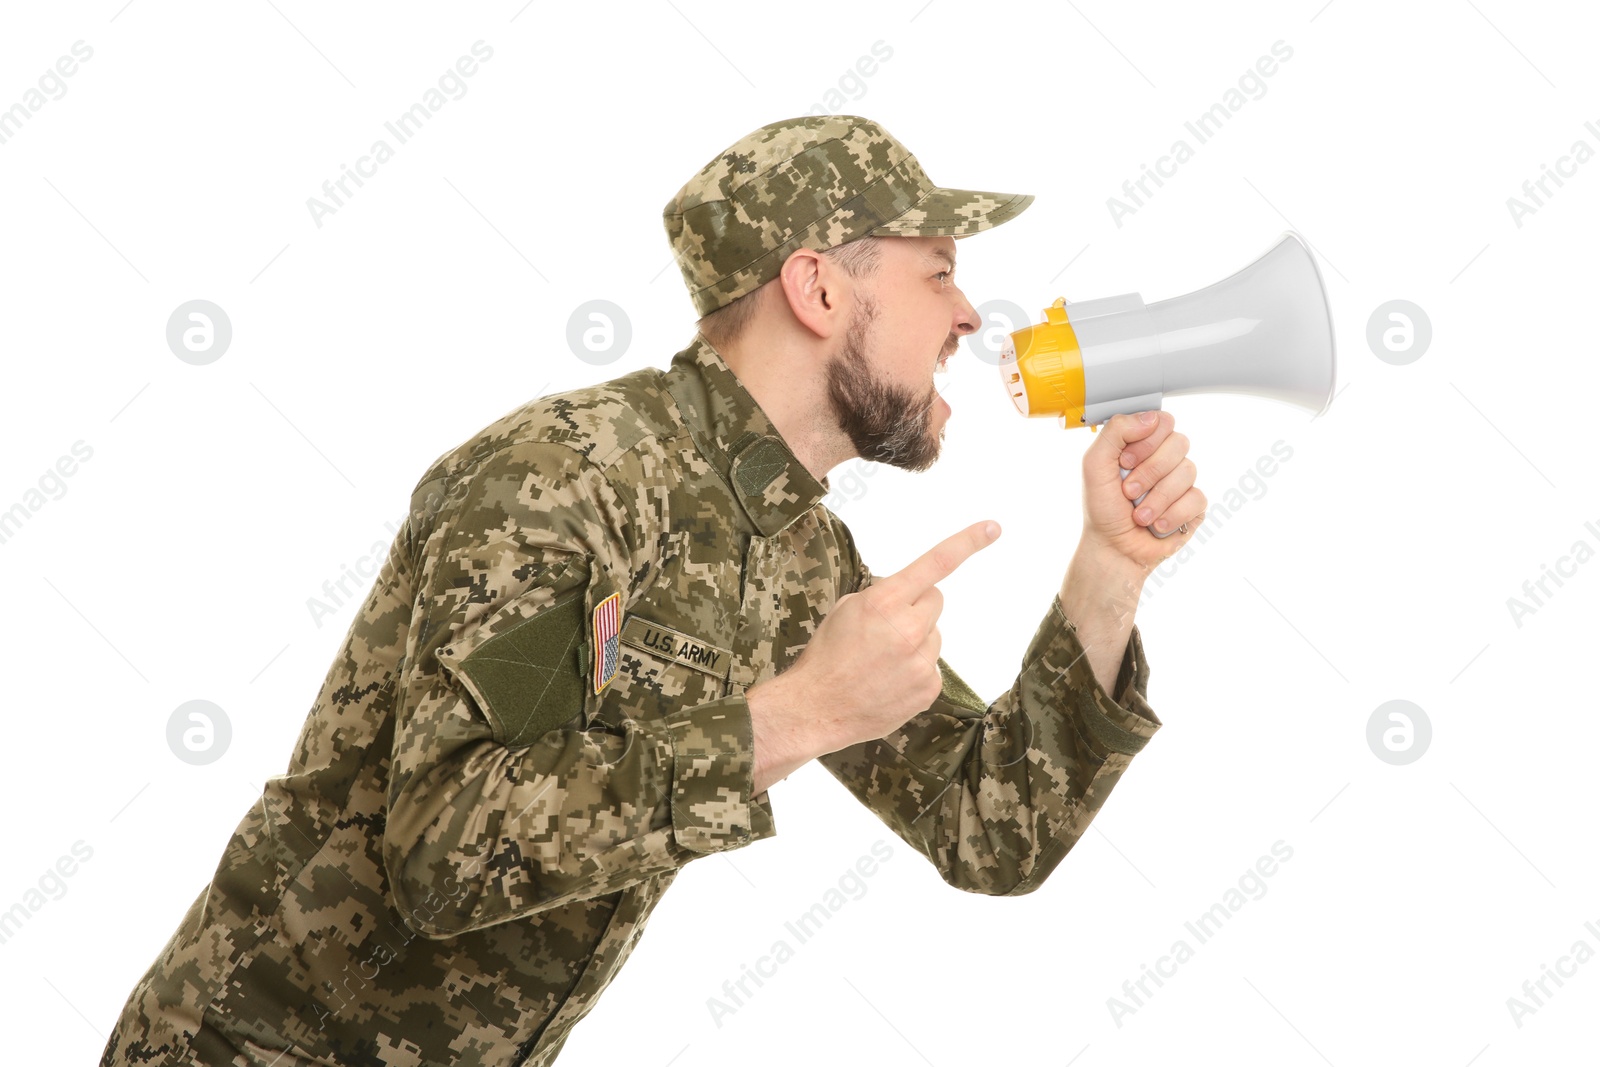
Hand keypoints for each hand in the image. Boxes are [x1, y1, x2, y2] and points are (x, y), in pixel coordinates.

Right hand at [762, 520, 1001, 755]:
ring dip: (916, 640)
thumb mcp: (846, 610)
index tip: (993, 528)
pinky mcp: (928, 687)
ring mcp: (921, 661)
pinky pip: (932, 665)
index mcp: (884, 602)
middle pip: (934, 600)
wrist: (817, 708)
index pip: (935, 564)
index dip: (967, 543)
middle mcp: (908, 629)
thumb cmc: (826, 656)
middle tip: (886, 627)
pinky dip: (915, 669)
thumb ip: (882, 595)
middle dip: (915, 606)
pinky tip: (890, 679)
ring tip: (883, 659)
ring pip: (934, 634)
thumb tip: (904, 594)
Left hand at [1082, 410, 1206, 569]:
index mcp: (1143, 444)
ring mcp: (1182, 481)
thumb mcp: (1094, 464)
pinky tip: (1157, 525)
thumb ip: (1115, 431)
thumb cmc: (1102, 509)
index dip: (1146, 442)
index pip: (1163, 421)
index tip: (1124, 462)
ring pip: (1188, 471)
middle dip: (1149, 472)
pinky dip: (1172, 514)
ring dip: (1157, 498)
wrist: (1113, 548)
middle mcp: (1165, 459)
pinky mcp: (1195, 505)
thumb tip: (1151, 418)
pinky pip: (1197, 498)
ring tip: (1139, 515)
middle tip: (1128, 491)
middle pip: (1179, 443)